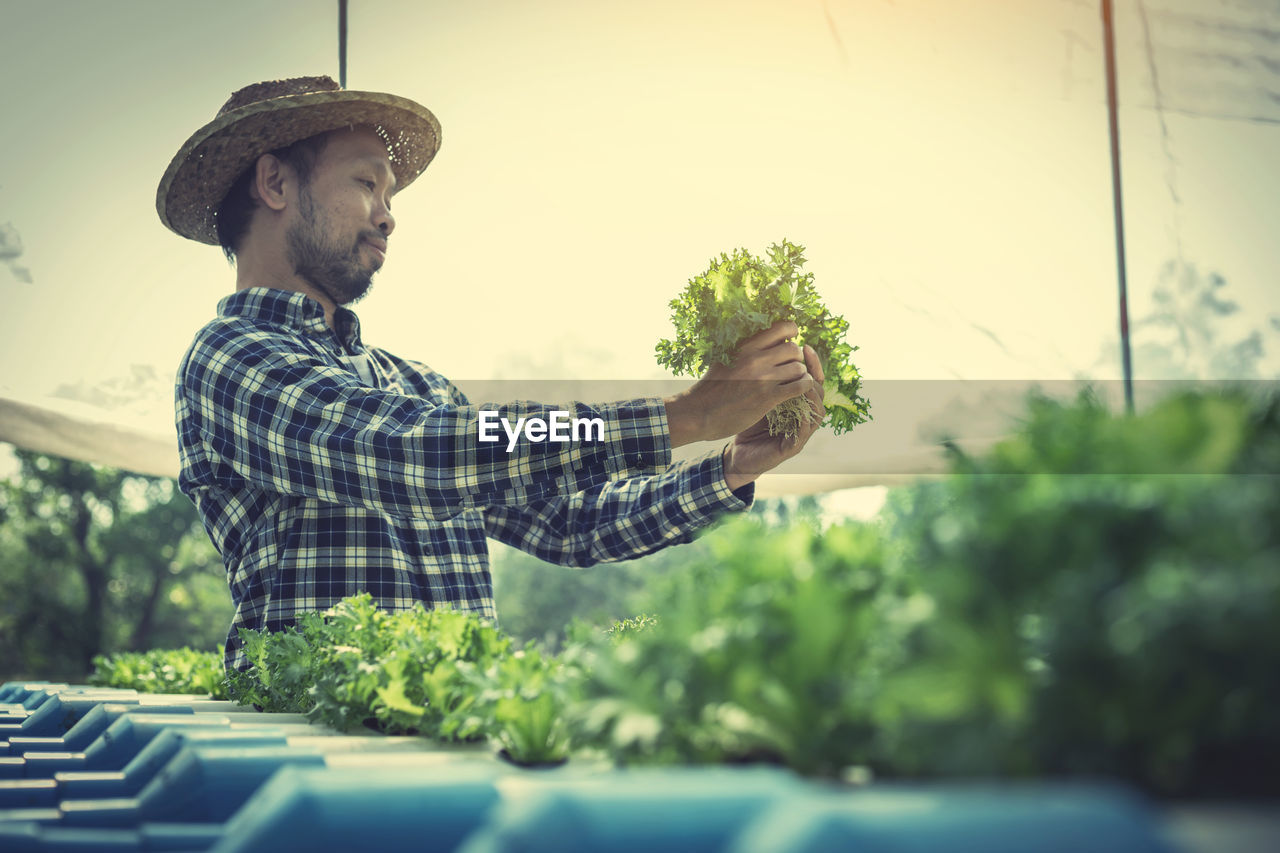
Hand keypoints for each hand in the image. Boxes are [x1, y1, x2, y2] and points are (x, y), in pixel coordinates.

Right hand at [663, 321, 816, 446]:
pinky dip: (803, 387)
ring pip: (798, 367)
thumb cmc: (710, 387)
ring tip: (793, 379)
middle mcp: (755, 358)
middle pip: (793, 348)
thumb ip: (743, 348)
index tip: (789, 341)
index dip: (791, 333)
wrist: (698, 413)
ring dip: (800, 374)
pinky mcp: (767, 398)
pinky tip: (797, 390)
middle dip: (796, 357)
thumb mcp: (722, 357)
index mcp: (745, 346)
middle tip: (790, 365)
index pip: (781, 327)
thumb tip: (760, 336)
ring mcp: (762, 378)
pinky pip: (799, 387)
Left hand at [722, 344, 825, 490]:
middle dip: (815, 375)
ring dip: (813, 397)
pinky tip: (801, 411)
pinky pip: (804, 433)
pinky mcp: (791, 448)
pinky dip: (804, 421)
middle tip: (806, 359)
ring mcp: (799, 433)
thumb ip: (765, 377)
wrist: (737, 454)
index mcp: (796, 402)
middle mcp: (802, 416)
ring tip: (806, 382)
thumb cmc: (745, 422)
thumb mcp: (756, 396)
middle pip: (819, 393)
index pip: (811, 379)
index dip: (812, 363)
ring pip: (817, 413)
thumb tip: (764, 346)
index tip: (804, 345)